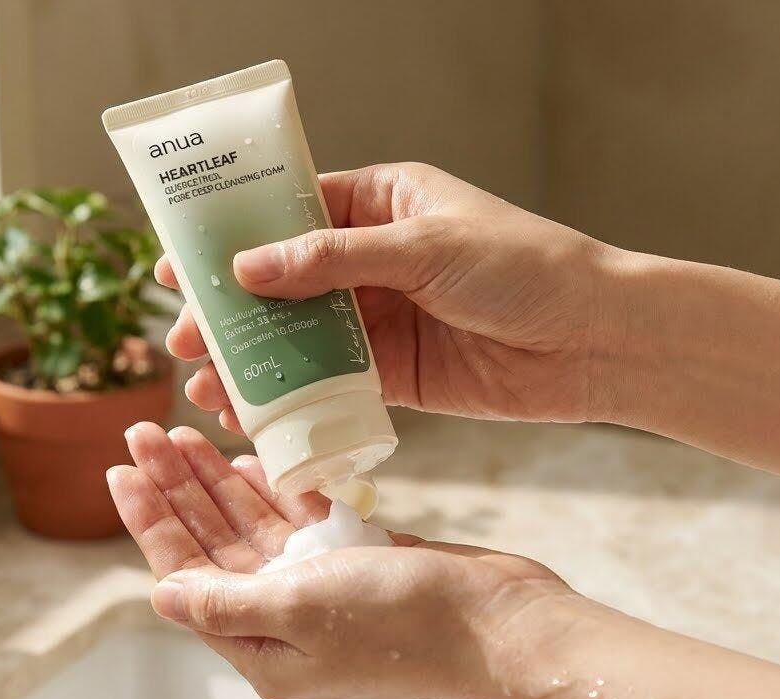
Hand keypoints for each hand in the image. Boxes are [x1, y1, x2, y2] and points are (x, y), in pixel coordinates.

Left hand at [105, 422, 577, 698]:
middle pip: (214, 548)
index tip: (121, 469)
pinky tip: (246, 458)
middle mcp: (287, 625)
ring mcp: (325, 595)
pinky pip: (301, 524)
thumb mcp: (300, 610)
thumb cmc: (406, 624)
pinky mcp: (359, 564)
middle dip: (178, 490)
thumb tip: (160, 594)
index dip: (151, 521)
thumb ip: (225, 601)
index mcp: (264, 650)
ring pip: (254, 531)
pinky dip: (274, 491)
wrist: (501, 623)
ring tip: (185, 435)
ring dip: (219, 484)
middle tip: (144, 432)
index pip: (185, 577)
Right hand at [158, 162, 616, 431]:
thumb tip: (248, 269)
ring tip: (205, 387)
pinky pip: (330, 382)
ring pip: (299, 337)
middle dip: (231, 312)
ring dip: (252, 360)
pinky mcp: (396, 374)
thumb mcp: (424, 248)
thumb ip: (334, 260)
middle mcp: (374, 259)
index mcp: (382, 204)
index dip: (232, 238)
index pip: (290, 212)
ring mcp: (383, 318)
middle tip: (183, 341)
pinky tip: (253, 413)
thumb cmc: (525, 268)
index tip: (182, 266)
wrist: (597, 341)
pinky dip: (291, 396)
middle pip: (283, 282)